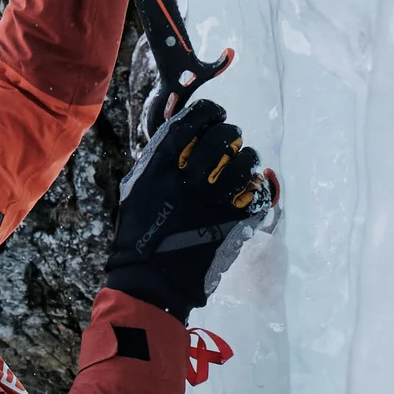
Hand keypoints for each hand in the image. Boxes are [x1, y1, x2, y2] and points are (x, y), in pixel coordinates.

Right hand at [103, 99, 272, 320]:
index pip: (190, 122)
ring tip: (242, 164)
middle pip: (222, 137)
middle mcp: (189, 181)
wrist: (153, 281)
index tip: (215, 115)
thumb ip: (158, 160)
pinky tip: (248, 187)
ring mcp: (215, 202)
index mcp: (161, 169)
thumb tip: (183, 135)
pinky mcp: (234, 223)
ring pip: (247, 161)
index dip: (208, 112)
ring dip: (248, 158)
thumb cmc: (139, 234)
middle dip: (230, 133)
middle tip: (231, 141)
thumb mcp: (136, 189)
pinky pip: (258, 192)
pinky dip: (256, 186)